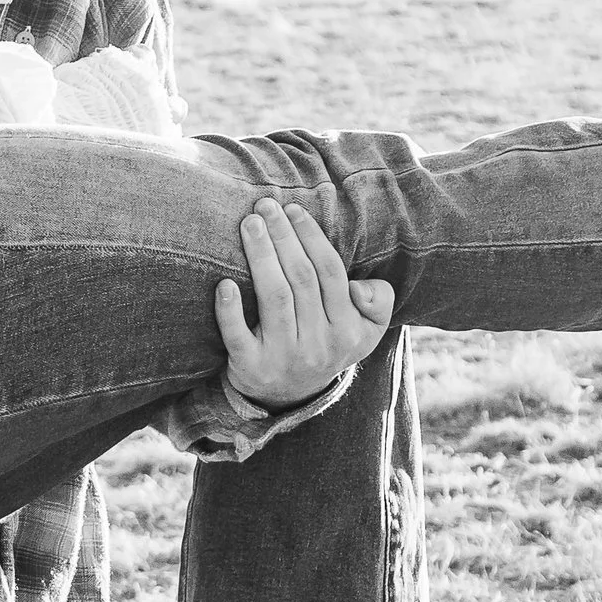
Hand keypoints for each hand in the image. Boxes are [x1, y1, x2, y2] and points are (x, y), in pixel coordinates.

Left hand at [213, 198, 393, 410]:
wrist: (292, 395)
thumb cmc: (328, 343)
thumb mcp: (367, 329)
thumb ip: (378, 302)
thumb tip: (357, 286)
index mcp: (347, 329)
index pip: (329, 273)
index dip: (311, 237)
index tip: (293, 210)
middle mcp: (318, 344)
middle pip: (301, 279)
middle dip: (282, 236)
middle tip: (265, 206)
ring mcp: (284, 357)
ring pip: (274, 298)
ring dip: (260, 256)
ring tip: (248, 224)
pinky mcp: (251, 368)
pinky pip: (238, 336)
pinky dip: (230, 310)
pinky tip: (223, 283)